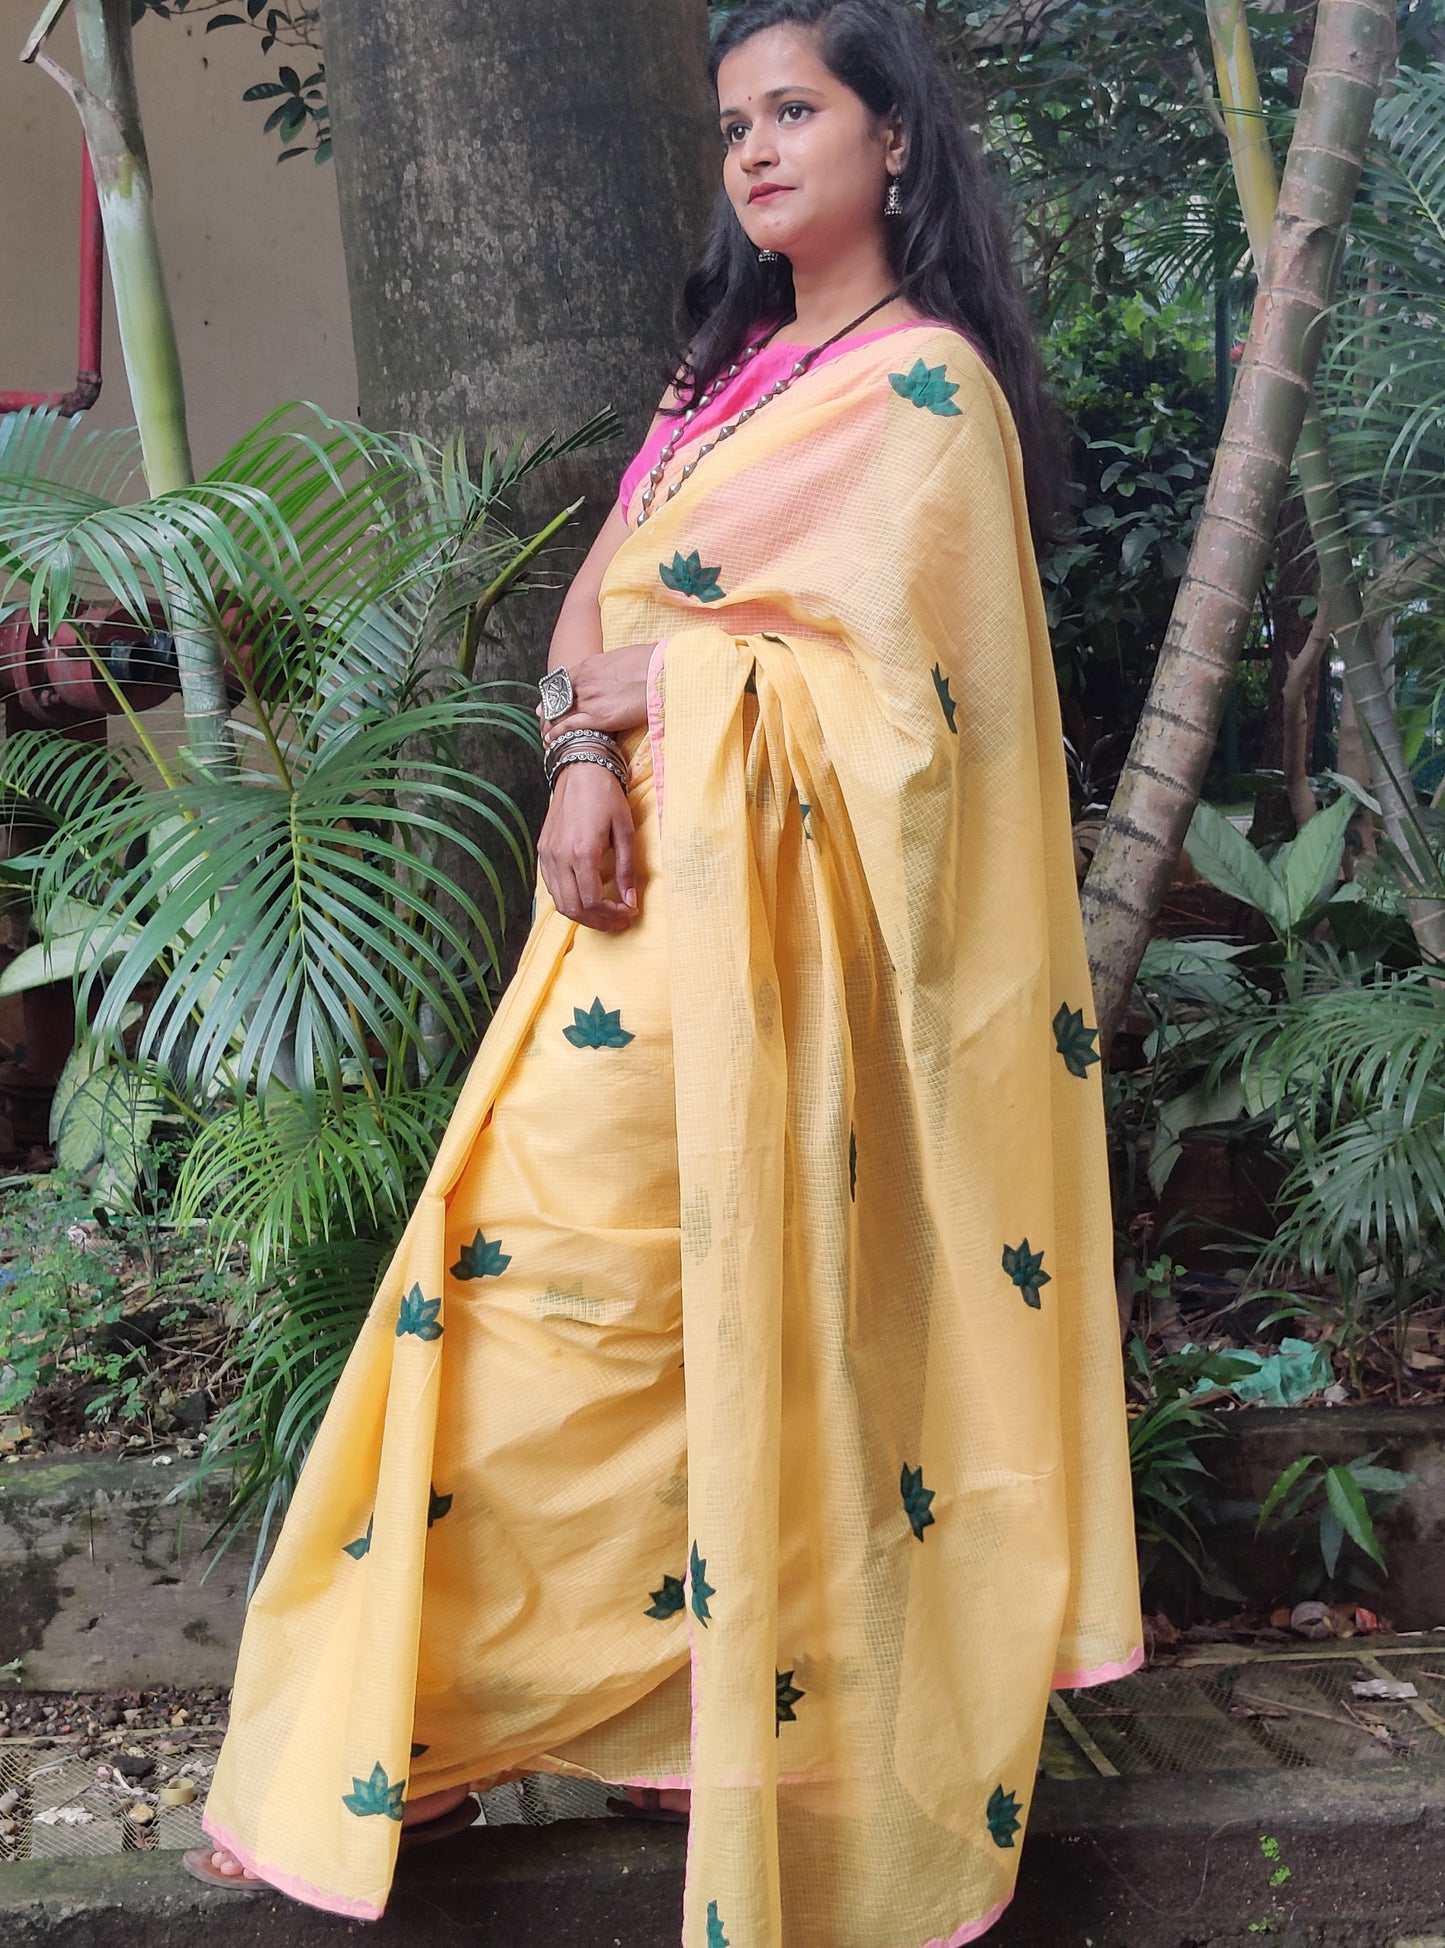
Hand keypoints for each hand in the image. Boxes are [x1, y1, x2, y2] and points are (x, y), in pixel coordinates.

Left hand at [536, 642, 654, 749]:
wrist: (662, 674)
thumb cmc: (651, 664)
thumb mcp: (622, 659)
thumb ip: (608, 669)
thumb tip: (611, 675)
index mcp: (589, 665)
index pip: (563, 681)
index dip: (554, 694)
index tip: (548, 702)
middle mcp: (584, 681)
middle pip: (557, 699)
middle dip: (549, 711)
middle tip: (544, 721)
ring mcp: (589, 699)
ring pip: (560, 714)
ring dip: (551, 726)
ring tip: (547, 736)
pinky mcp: (598, 717)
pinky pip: (570, 727)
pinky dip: (558, 734)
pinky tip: (552, 741)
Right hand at [537, 758, 637, 931]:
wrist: (580, 770)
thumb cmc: (606, 796)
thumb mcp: (625, 830)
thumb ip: (627, 869)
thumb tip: (631, 901)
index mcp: (582, 852)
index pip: (593, 901)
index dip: (612, 914)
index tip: (629, 913)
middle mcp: (560, 857)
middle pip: (574, 908)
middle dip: (598, 921)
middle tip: (619, 920)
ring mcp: (547, 855)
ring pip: (560, 902)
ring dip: (583, 914)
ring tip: (605, 913)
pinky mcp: (543, 851)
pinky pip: (552, 887)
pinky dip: (569, 899)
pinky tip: (587, 896)